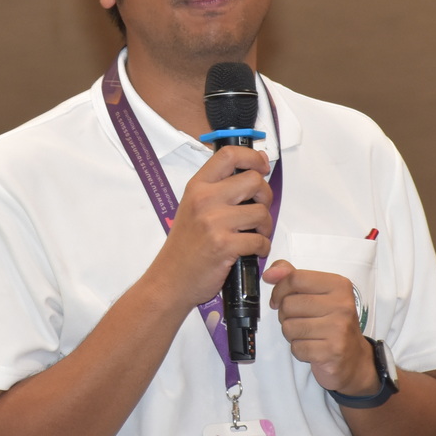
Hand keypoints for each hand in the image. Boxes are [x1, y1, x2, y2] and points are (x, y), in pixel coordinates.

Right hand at [147, 146, 273, 308]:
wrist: (169, 280)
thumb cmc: (185, 246)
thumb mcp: (194, 207)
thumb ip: (220, 187)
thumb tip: (258, 165)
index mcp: (197, 186)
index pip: (229, 155)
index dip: (253, 157)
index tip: (262, 166)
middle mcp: (204, 199)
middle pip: (254, 181)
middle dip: (265, 197)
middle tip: (258, 211)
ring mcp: (214, 222)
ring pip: (261, 212)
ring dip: (265, 227)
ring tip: (254, 235)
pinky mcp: (224, 245)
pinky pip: (260, 240)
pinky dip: (262, 248)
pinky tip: (252, 251)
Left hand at [264, 260, 373, 393]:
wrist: (354, 358)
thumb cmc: (331, 323)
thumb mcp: (317, 294)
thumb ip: (293, 278)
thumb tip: (270, 273)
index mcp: (339, 285)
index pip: (295, 278)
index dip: (279, 290)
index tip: (279, 299)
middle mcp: (342, 305)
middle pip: (288, 304)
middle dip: (285, 315)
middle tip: (300, 321)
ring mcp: (338, 329)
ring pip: (289, 327)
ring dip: (291, 334)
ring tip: (307, 335)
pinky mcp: (332, 351)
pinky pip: (296, 348)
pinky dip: (299, 350)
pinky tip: (313, 347)